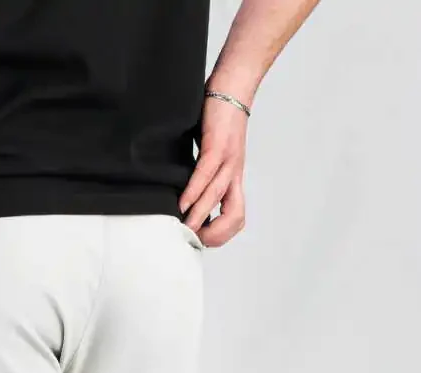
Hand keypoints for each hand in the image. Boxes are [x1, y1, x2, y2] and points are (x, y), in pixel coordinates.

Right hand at [179, 92, 248, 247]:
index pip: (237, 218)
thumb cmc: (219, 120)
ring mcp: (229, 159)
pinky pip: (207, 173)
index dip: (221, 234)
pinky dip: (194, 191)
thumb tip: (186, 195)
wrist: (232, 86)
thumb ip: (205, 176)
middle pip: (235, 217)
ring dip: (201, 216)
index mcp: (234, 179)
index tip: (201, 238)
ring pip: (217, 197)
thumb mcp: (214, 155)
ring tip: (186, 228)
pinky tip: (183, 202)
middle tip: (194, 238)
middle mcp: (235, 173)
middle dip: (215, 234)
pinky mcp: (218, 144)